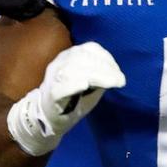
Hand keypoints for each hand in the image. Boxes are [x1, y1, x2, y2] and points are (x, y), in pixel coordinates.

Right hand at [7, 43, 125, 156]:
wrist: (48, 117)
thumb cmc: (73, 99)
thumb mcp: (89, 83)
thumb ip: (100, 75)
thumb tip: (115, 73)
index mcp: (70, 56)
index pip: (90, 49)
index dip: (107, 58)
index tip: (119, 73)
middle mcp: (60, 62)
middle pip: (83, 57)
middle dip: (105, 68)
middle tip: (119, 80)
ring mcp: (53, 77)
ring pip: (73, 69)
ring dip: (96, 75)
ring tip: (110, 83)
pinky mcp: (50, 93)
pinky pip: (60, 87)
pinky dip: (72, 85)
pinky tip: (84, 85)